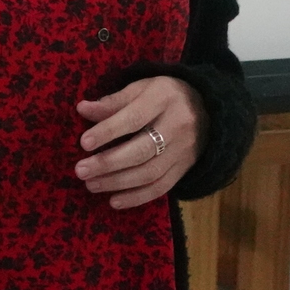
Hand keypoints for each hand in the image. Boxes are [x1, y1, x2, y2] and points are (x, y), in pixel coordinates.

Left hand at [73, 75, 206, 209]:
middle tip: (81, 170)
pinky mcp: (184, 168)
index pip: (134, 118)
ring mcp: (183, 150)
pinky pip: (161, 187)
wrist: (208, 109)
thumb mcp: (141, 88)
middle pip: (141, 150)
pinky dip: (136, 197)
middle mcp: (176, 125)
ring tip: (91, 185)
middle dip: (108, 163)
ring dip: (118, 182)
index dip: (108, 131)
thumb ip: (114, 101)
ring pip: (149, 173)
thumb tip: (82, 109)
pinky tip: (114, 201)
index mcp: (163, 98)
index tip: (84, 143)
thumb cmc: (165, 95)